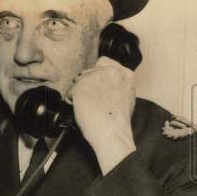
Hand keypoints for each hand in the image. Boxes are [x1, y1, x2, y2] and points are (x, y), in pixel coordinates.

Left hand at [69, 56, 136, 173]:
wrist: (112, 133)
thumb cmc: (118, 121)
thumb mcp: (126, 96)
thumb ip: (116, 83)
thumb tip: (103, 82)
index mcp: (125, 73)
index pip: (104, 62)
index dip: (97, 74)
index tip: (96, 85)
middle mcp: (110, 71)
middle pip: (88, 71)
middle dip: (86, 83)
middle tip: (91, 99)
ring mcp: (95, 77)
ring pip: (78, 81)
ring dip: (79, 92)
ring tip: (90, 106)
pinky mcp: (81, 85)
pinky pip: (70, 92)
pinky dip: (72, 101)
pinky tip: (83, 110)